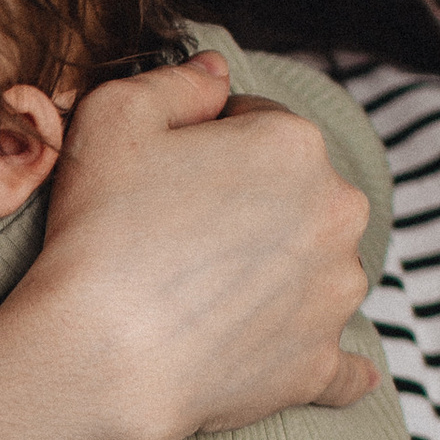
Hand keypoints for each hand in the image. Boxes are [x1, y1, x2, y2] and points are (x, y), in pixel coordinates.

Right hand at [36, 53, 378, 439]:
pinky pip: (341, 365)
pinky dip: (322, 359)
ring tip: (203, 297)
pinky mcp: (320, 365)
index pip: (256, 123)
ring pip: (314, 268)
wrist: (98, 361)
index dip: (205, 143)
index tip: (165, 177)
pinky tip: (300, 361)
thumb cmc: (100, 233)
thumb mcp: (112, 115)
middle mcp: (338, 213)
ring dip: (276, 274)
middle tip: (178, 236)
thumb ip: (177, 80)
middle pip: (295, 193)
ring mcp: (335, 295)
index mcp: (296, 143)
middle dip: (251, 206)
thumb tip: (217, 74)